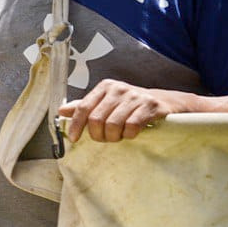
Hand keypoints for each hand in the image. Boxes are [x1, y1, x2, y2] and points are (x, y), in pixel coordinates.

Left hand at [59, 80, 182, 142]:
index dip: (76, 126)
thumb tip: (61, 111)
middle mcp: (119, 89)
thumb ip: (85, 107)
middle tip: (105, 139)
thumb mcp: (107, 103)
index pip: (83, 108)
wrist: (166, 102)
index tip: (74, 139)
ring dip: (114, 137)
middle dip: (98, 135)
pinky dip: (129, 135)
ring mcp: (136, 96)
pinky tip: (131, 134)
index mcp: (105, 87)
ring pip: (112, 125)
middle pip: (96, 120)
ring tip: (118, 136)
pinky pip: (131, 127)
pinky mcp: (151, 106)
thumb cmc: (131, 106)